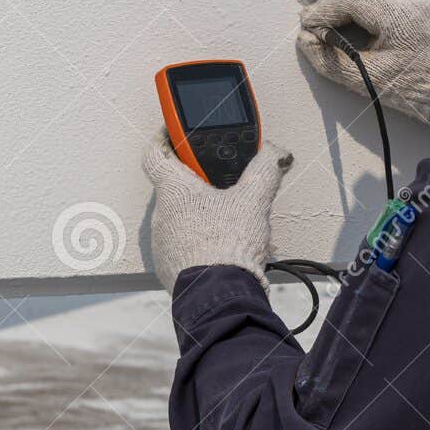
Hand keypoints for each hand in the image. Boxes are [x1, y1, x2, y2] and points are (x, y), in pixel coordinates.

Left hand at [142, 135, 293, 293]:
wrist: (218, 296)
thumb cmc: (226, 247)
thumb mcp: (253, 199)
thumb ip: (265, 169)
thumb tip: (274, 152)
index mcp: (174, 190)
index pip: (155, 153)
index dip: (163, 138)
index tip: (173, 133)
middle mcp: (162, 215)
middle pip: (176, 189)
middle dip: (201, 186)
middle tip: (224, 185)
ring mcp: (164, 244)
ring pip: (183, 220)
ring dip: (205, 217)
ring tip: (235, 224)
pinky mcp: (170, 267)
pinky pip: (186, 247)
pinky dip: (205, 244)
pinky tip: (229, 249)